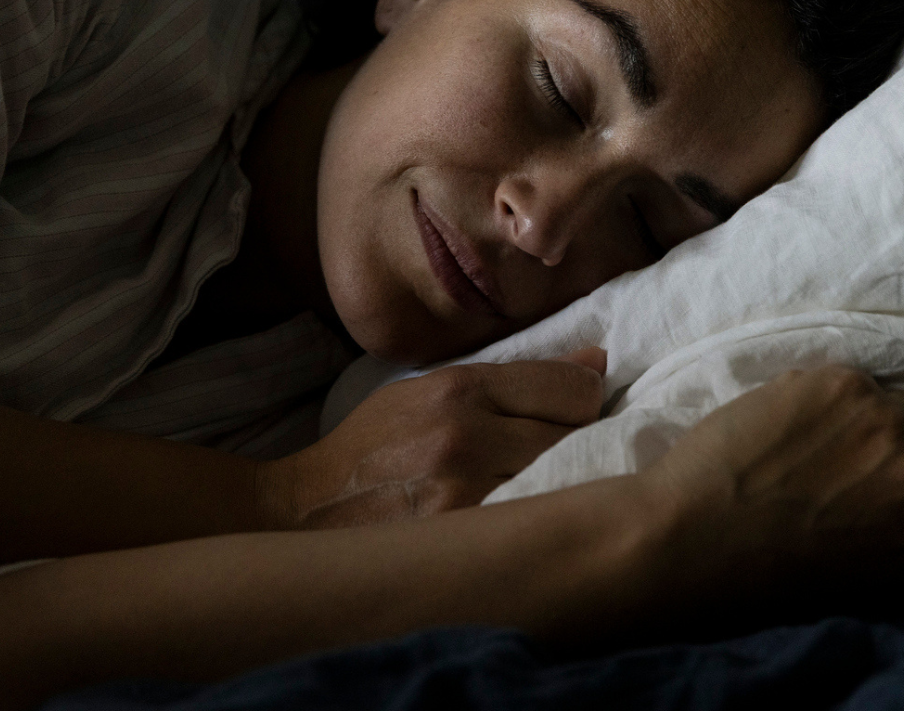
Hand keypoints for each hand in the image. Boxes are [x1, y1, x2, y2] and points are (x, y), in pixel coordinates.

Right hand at [261, 348, 607, 528]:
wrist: (308, 509)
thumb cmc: (373, 447)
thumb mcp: (430, 391)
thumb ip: (512, 379)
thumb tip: (594, 364)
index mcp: (458, 390)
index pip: (570, 388)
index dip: (585, 398)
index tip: (578, 409)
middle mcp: (467, 436)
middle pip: (575, 436)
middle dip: (579, 440)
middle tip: (562, 451)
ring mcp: (467, 494)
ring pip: (562, 482)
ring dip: (565, 483)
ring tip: (545, 485)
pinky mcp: (463, 539)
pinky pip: (534, 523)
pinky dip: (540, 519)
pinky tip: (527, 520)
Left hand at [637, 366, 903, 606]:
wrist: (696, 538)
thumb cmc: (773, 567)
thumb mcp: (876, 566)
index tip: (901, 474)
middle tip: (860, 453)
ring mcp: (889, 423)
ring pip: (896, 400)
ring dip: (862, 414)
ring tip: (811, 443)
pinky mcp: (843, 384)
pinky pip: (848, 378)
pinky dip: (818, 394)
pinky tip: (783, 424)